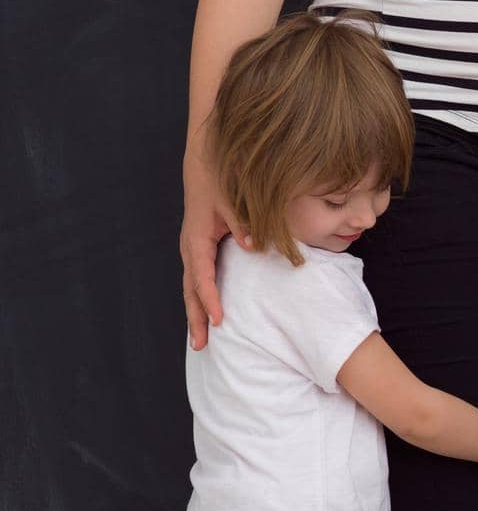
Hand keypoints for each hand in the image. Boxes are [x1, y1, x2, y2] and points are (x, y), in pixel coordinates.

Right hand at [181, 155, 251, 350]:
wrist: (203, 166)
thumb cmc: (219, 182)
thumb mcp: (232, 201)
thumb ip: (243, 224)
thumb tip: (253, 246)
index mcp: (197, 240)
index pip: (202, 277)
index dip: (211, 300)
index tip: (219, 320)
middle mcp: (190, 248)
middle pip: (190, 290)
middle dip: (195, 318)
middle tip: (201, 345)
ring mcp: (191, 249)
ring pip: (190, 288)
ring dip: (195, 313)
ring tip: (200, 340)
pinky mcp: (197, 248)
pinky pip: (196, 279)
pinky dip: (199, 298)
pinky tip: (206, 313)